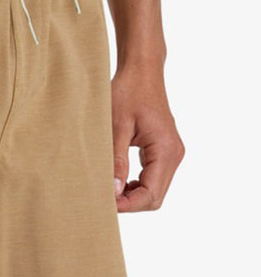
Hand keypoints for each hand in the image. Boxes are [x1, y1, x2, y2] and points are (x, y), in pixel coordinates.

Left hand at [111, 63, 184, 212]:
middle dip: (130, 203)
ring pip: (155, 190)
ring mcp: (172, 154)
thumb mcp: (116, 126)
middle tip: (103, 198)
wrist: (142, 71)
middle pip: (155, 197)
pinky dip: (136, 186)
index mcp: (165, 150)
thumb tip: (114, 191)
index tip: (104, 203)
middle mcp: (174, 155)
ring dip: (132, 196)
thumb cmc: (128, 92)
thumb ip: (116, 160)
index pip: (150, 194)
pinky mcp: (165, 151)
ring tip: (108, 189)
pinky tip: (118, 180)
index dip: (127, 205)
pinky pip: (153, 179)